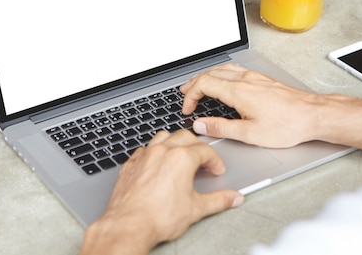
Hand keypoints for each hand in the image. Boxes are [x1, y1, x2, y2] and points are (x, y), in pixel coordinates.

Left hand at [80, 130, 242, 254]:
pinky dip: (154, 152)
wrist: (129, 225)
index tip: (216, 170)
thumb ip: (219, 200)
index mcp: (181, 158)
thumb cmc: (158, 217)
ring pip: (163, 137)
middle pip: (185, 136)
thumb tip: (232, 198)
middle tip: (202, 161)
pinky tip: (157, 163)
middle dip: (197, 147)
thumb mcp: (196, 209)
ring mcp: (145, 156)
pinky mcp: (131, 164)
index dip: (215, 161)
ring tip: (180, 156)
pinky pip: (144, 149)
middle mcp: (162, 152)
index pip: (205, 151)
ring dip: (174, 143)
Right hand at [180, 64, 320, 147]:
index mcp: (239, 91)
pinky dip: (221, 74)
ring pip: (223, 69)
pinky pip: (235, 70)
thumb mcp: (250, 134)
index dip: (191, 96)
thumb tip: (201, 125)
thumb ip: (221, 128)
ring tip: (198, 85)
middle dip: (194, 84)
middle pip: (210, 73)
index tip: (188, 108)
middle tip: (184, 94)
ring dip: (207, 76)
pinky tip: (224, 81)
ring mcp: (255, 77)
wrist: (313, 115)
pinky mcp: (262, 79)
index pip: (204, 84)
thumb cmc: (288, 125)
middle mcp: (245, 80)